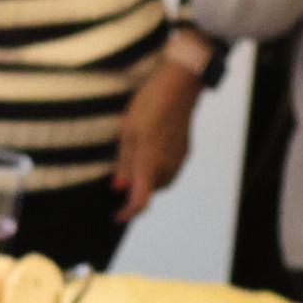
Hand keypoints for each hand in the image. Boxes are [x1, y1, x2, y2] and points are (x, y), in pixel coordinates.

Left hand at [112, 55, 200, 222]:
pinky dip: (156, 165)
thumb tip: (118, 187)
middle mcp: (167, 167)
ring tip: (135, 152)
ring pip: (159, 180)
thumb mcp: (127, 133)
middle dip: (135, 186)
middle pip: (149, 190)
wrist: (178, 86)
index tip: (116, 216)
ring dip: (146, 175)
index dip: (128, 213)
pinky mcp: (185, 152)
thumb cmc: (147, 106)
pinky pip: (168, 168)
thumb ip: (123, 163)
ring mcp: (179, 160)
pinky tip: (150, 145)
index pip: (141, 201)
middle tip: (119, 169)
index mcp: (150, 164)